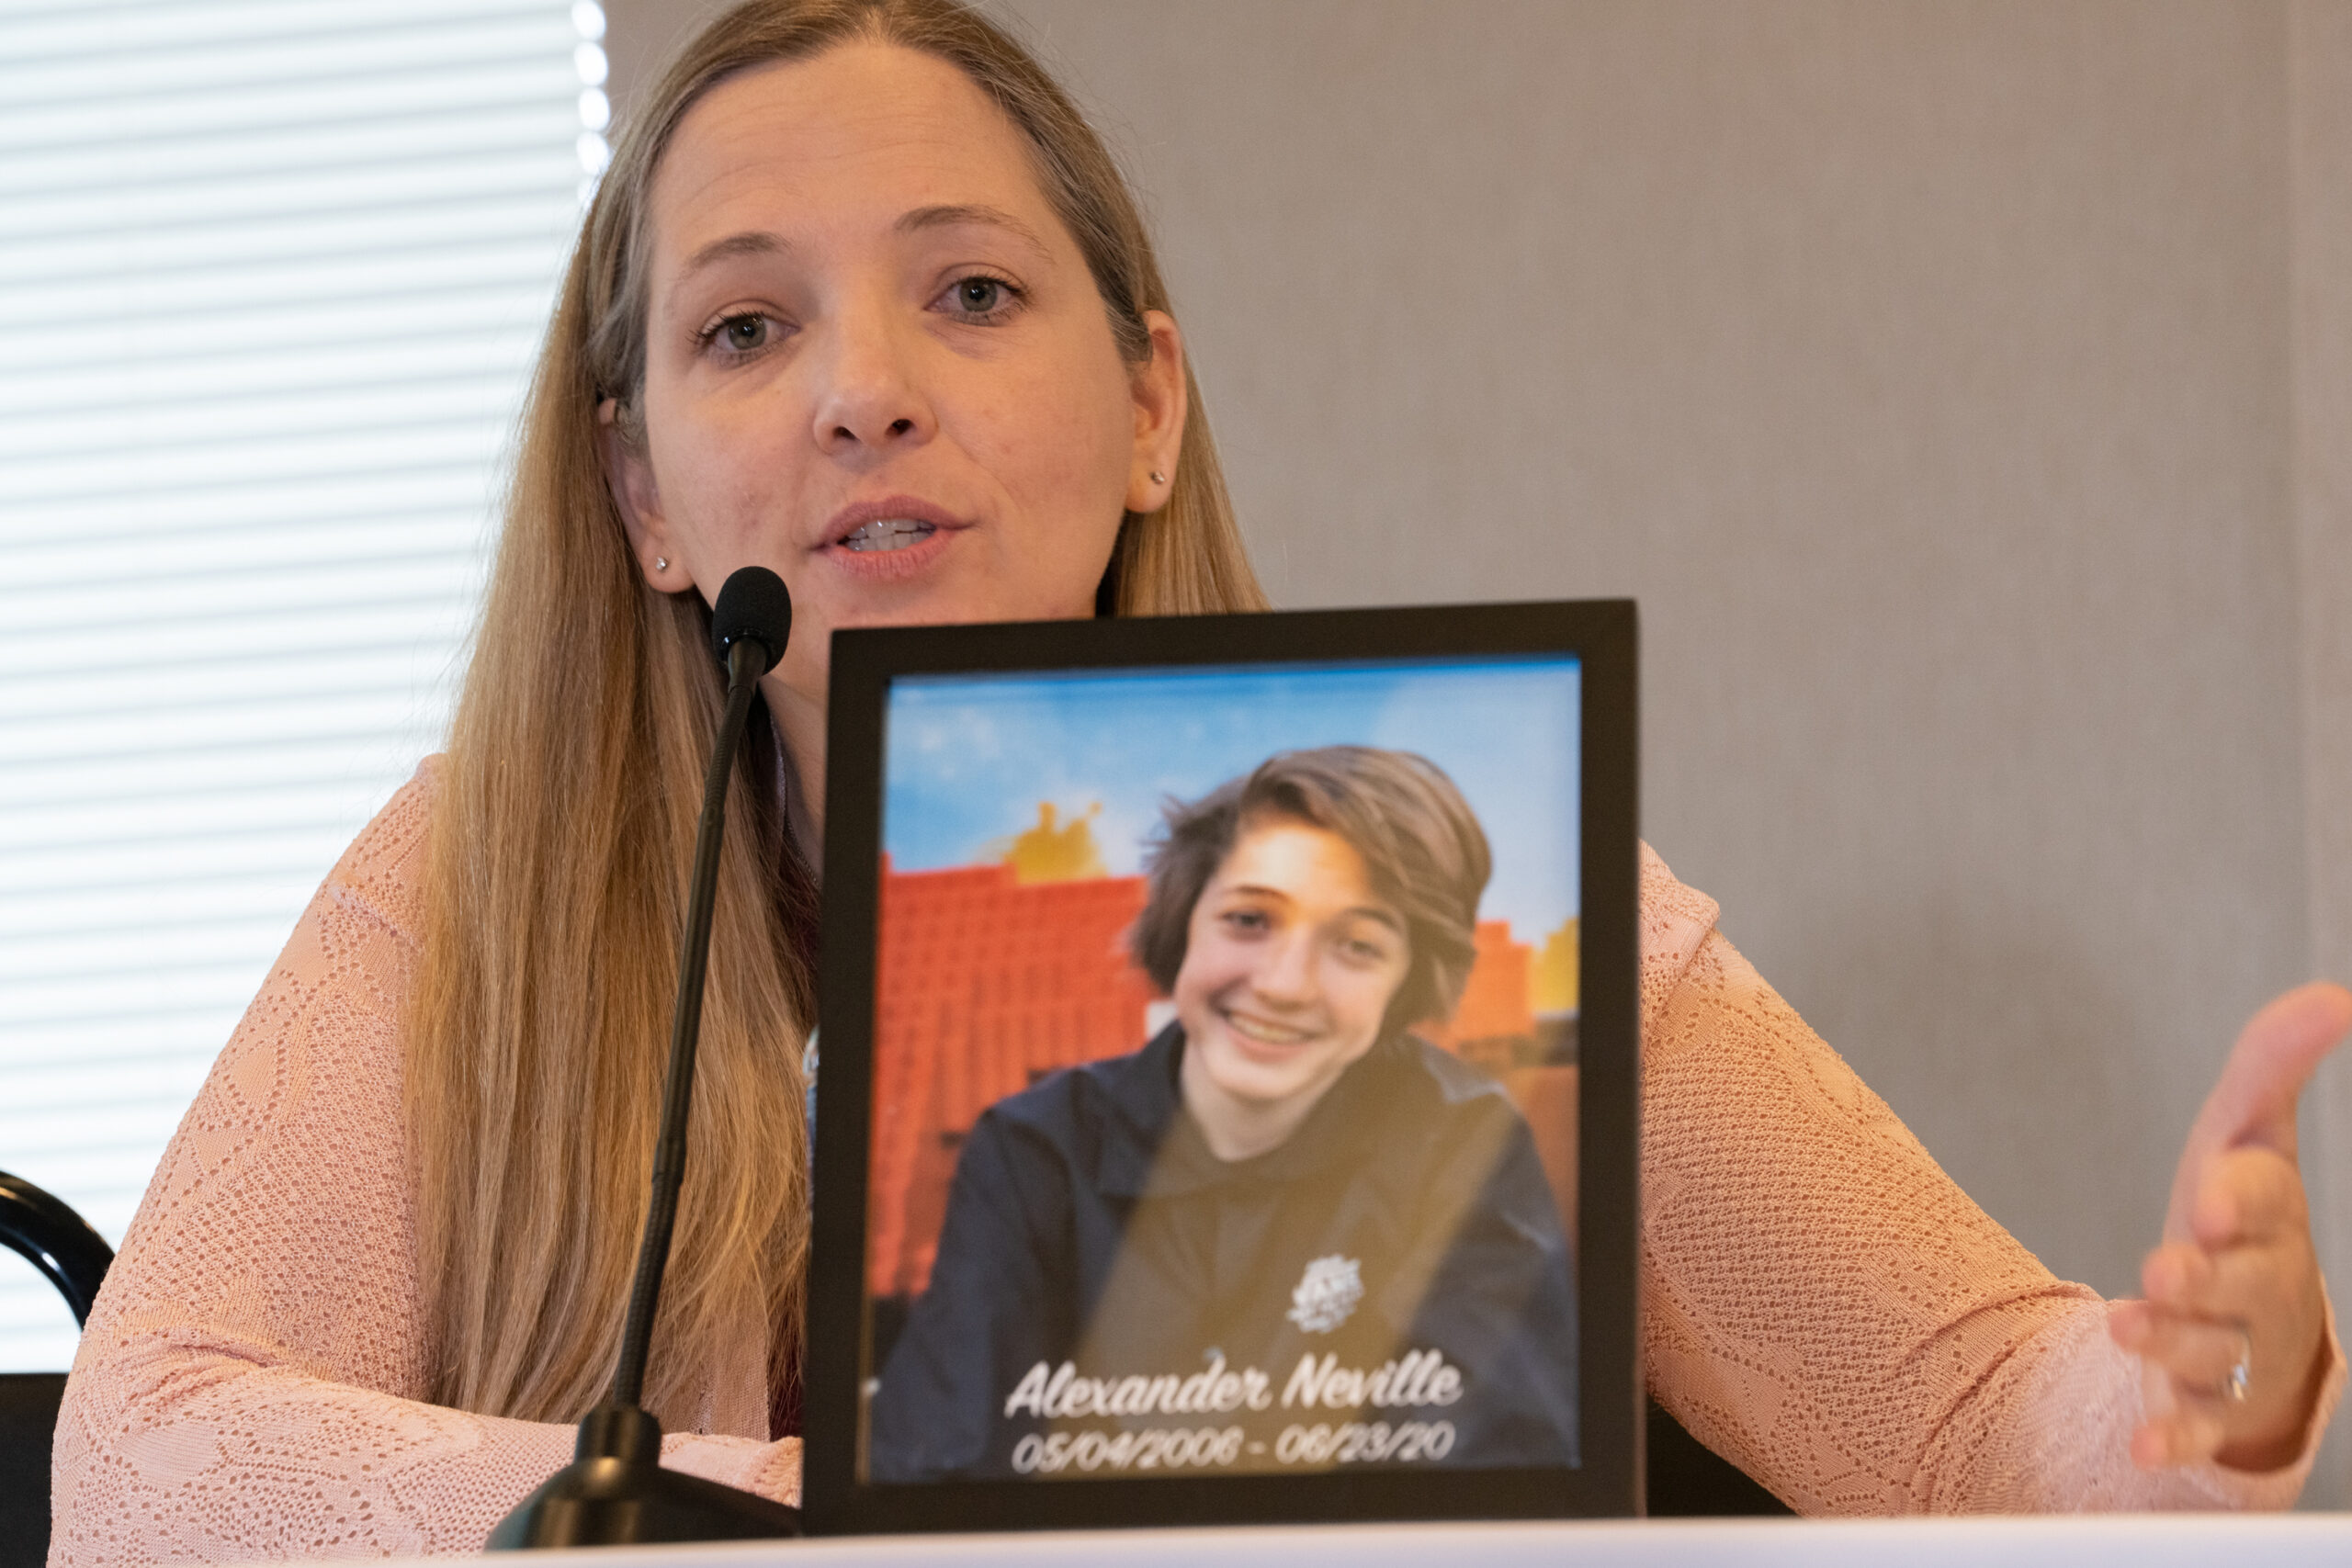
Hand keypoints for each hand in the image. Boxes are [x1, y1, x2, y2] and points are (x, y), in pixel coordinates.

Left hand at [2107, 982, 2351, 1470]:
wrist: (2251, 1319)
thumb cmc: (2241, 1212)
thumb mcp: (2245, 1136)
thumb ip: (2272, 1065)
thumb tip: (2333, 997)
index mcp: (2271, 1213)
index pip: (2261, 1196)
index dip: (2240, 1197)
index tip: (2212, 1200)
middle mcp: (2266, 1281)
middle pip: (2241, 1282)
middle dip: (2205, 1276)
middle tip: (2166, 1268)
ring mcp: (2243, 1347)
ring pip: (2214, 1349)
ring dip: (2172, 1342)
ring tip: (2127, 1325)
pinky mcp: (2213, 1406)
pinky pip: (2199, 1427)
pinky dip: (2172, 1438)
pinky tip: (2142, 1447)